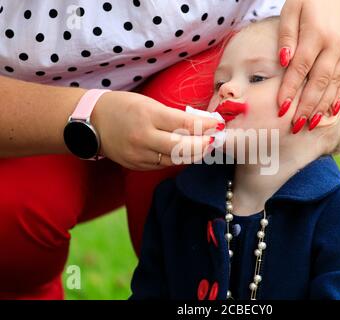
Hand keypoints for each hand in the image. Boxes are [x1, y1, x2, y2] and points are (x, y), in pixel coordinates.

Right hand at [91, 91, 219, 169]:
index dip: (206, 125)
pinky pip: (163, 165)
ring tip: (205, 146)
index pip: (184, 123)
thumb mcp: (149, 103)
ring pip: (175, 160)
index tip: (219, 124)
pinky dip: (177, 159)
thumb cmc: (123, 107)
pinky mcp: (136, 166)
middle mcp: (143, 137)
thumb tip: (202, 123)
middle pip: (182, 148)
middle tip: (215, 140)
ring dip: (193, 154)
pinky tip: (186, 153)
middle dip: (203, 145)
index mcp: (148, 115)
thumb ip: (174, 115)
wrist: (90, 122)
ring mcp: (139, 155)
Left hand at [277, 0, 339, 132]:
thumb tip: (283, 62)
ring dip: (322, 107)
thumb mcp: (291, 10)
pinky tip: (330, 112)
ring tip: (310, 124)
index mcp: (316, 33)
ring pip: (334, 84)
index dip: (290, 89)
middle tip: (296, 126)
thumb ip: (286, 36)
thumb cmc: (307, 1)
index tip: (281, 109)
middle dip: (307, 106)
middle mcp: (335, 44)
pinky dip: (338, 98)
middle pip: (319, 81)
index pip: (301, 67)